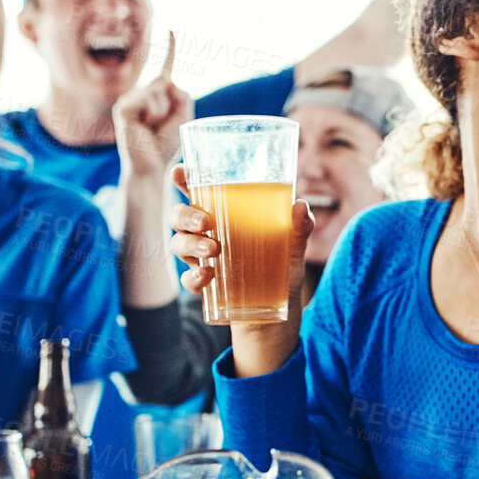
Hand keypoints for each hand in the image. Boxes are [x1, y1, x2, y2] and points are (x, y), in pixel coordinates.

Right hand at [113, 33, 192, 183]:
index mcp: (157, 96)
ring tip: (152, 128)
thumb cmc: (167, 145)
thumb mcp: (183, 118)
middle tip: (161, 127)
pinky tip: (142, 127)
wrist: (152, 166)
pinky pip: (147, 99)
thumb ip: (182, 96)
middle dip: (173, 107)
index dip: (170, 49)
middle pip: (167, 83)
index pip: (165, 69)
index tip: (171, 30)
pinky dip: (151, 113)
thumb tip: (167, 81)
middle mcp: (142, 94)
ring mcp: (130, 99)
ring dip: (162, 112)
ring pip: (158, 91)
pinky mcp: (123, 106)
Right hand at [168, 165, 314, 377]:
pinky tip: (207, 276)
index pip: (197, 190)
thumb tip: (299, 207)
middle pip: (178, 215)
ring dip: (191, 244)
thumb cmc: (282, 265)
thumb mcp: (294, 245)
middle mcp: (205, 232)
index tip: (181, 171)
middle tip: (206, 222)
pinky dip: (193, 277)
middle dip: (186, 214)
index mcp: (223, 214)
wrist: (278, 307)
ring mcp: (200, 258)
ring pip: (178, 244)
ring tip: (213, 249)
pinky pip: (188, 279)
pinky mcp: (203, 285)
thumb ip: (299, 227)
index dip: (184, 179)